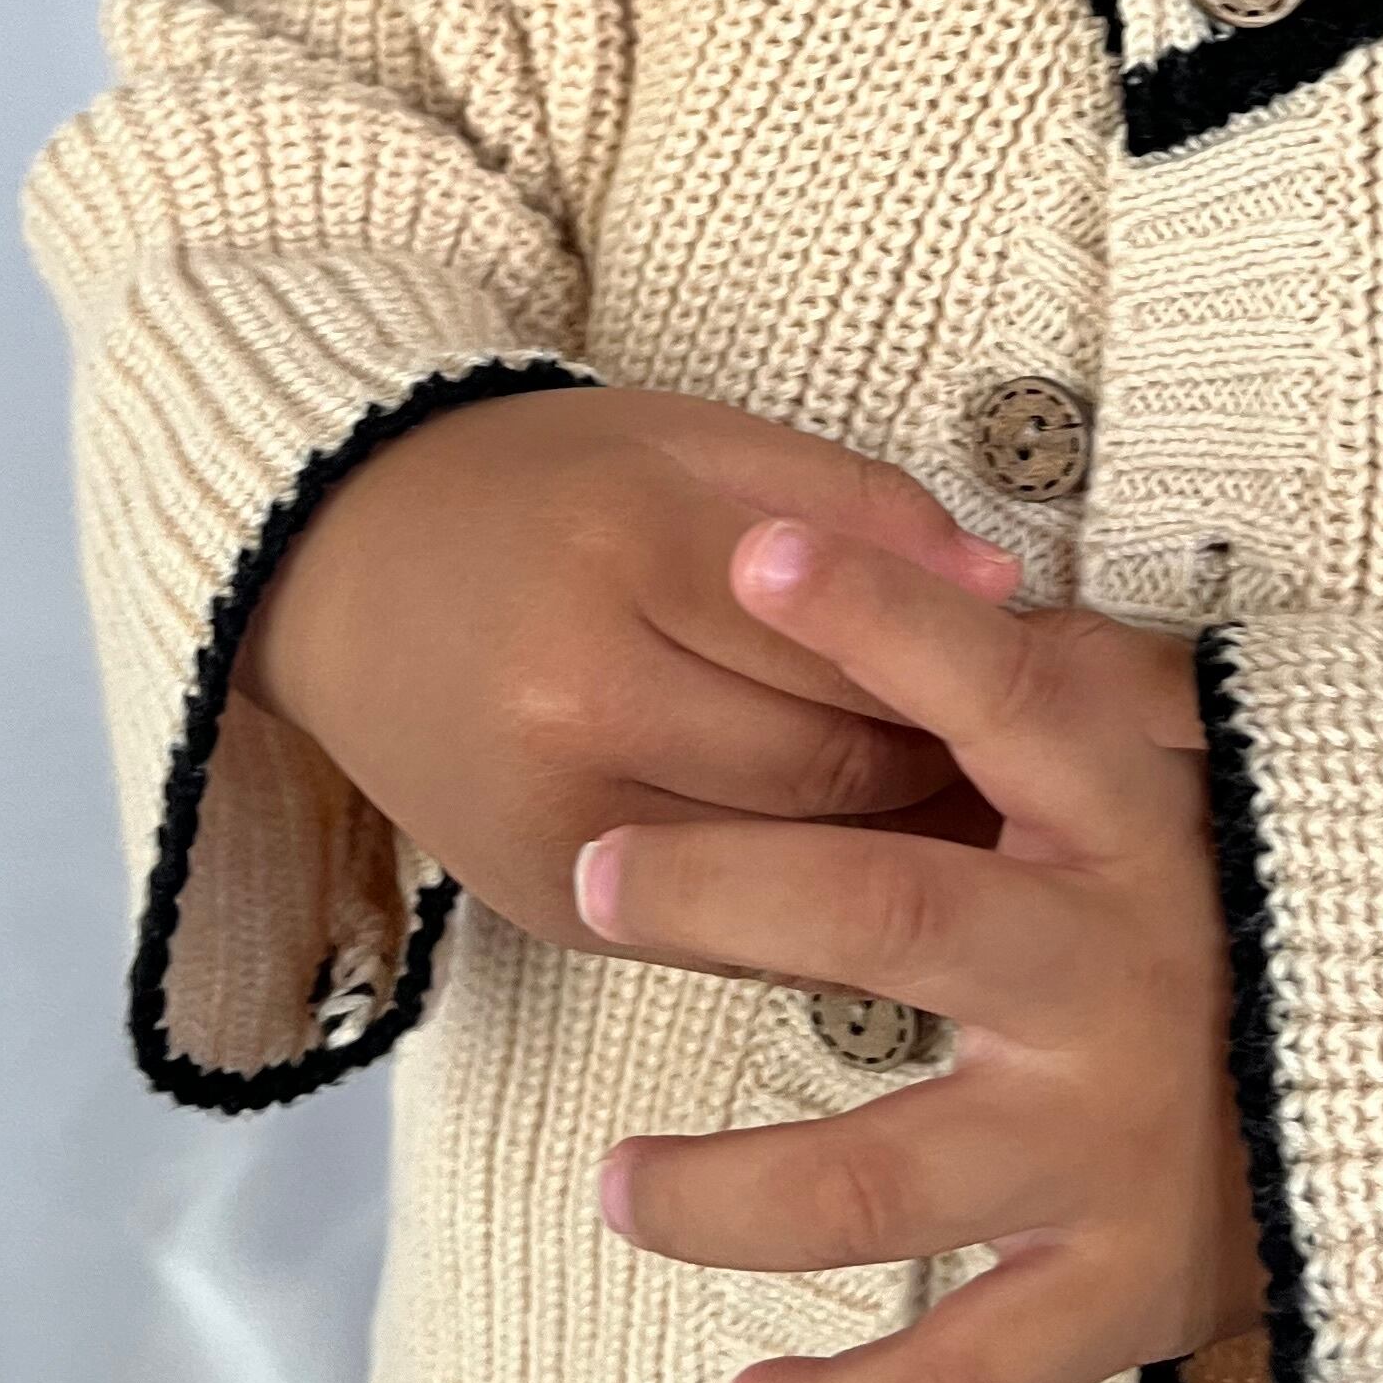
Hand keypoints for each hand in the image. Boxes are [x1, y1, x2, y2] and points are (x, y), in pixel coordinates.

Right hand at [234, 384, 1016, 950]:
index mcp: (629, 555)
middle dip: (949, 772)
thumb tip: (1003, 589)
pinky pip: (723, 937)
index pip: (852, 646)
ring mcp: (555, 821)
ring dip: (899, 855)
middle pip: (833, 768)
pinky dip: (812, 917)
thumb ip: (856, 506)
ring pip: (791, 869)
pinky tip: (871, 879)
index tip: (1042, 683)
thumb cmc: (544, 488)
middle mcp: (578, 701)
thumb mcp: (697, 445)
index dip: (963, 673)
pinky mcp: (541, 906)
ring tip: (985, 827)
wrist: (339, 569)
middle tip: (1038, 772)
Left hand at [578, 521, 1265, 1382]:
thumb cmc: (1293, 889)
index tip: (756, 557)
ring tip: (617, 1184)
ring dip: (726, 1189)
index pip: (997, 695)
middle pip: (891, 922)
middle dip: (727, 895)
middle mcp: (1110, 979)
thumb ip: (1091, 679)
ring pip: (877, 1178)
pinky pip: (966, 1378)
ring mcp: (1110, 1148)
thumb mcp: (1223, 754)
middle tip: (596, 872)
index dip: (881, 620)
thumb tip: (956, 575)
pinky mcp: (1124, 1291)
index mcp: (1137, 823)